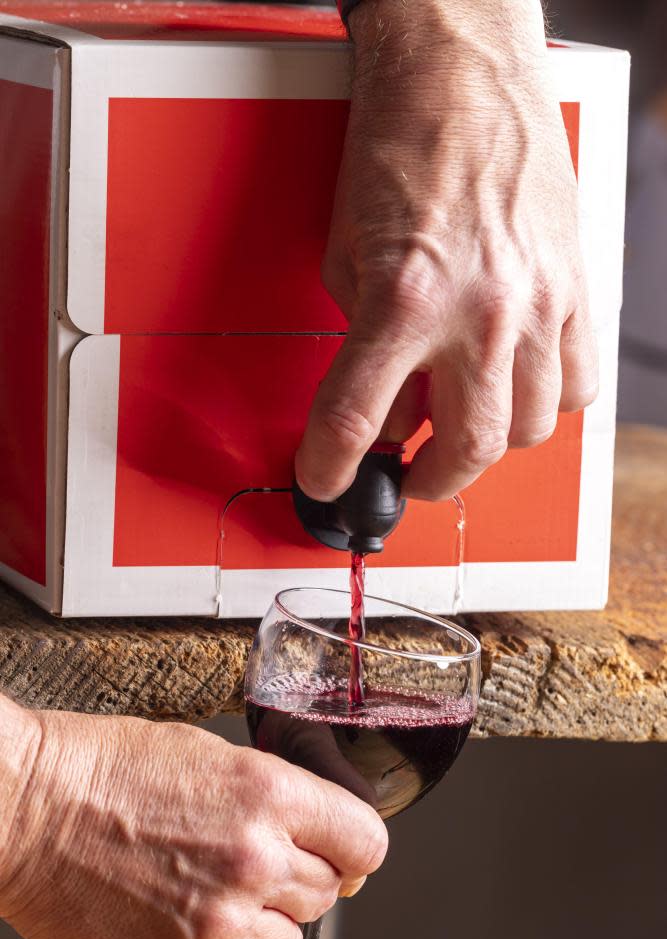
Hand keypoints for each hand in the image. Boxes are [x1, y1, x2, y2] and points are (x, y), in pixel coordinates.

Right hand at [0, 698, 386, 938]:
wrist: (32, 807)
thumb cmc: (111, 769)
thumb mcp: (213, 756)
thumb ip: (276, 801)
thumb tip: (317, 841)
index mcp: (269, 794)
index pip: (367, 842)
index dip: (353, 850)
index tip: (339, 855)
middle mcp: (254, 860)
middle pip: (325, 895)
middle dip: (296, 881)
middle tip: (250, 865)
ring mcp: (217, 922)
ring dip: (260, 926)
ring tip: (209, 895)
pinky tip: (187, 926)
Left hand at [296, 0, 596, 501]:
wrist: (464, 70)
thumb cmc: (401, 145)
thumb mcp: (347, 254)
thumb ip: (363, 343)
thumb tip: (386, 409)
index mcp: (405, 298)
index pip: (357, 419)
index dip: (332, 466)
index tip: (324, 482)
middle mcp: (480, 310)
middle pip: (467, 449)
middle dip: (429, 480)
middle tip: (409, 476)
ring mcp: (538, 302)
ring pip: (530, 428)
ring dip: (489, 443)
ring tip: (462, 427)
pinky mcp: (576, 287)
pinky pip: (577, 382)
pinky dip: (544, 401)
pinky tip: (515, 384)